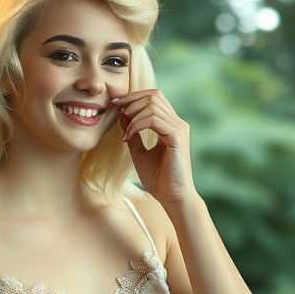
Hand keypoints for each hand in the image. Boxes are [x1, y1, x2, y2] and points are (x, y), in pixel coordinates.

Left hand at [112, 88, 196, 207]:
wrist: (172, 198)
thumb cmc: (159, 179)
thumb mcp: (139, 153)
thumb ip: (133, 133)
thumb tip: (122, 114)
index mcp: (170, 125)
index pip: (154, 97)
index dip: (134, 96)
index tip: (116, 105)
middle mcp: (177, 123)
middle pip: (153, 95)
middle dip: (130, 100)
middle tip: (115, 109)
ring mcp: (179, 129)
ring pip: (152, 106)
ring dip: (132, 114)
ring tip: (124, 131)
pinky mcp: (177, 137)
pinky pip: (153, 120)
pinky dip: (137, 125)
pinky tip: (128, 137)